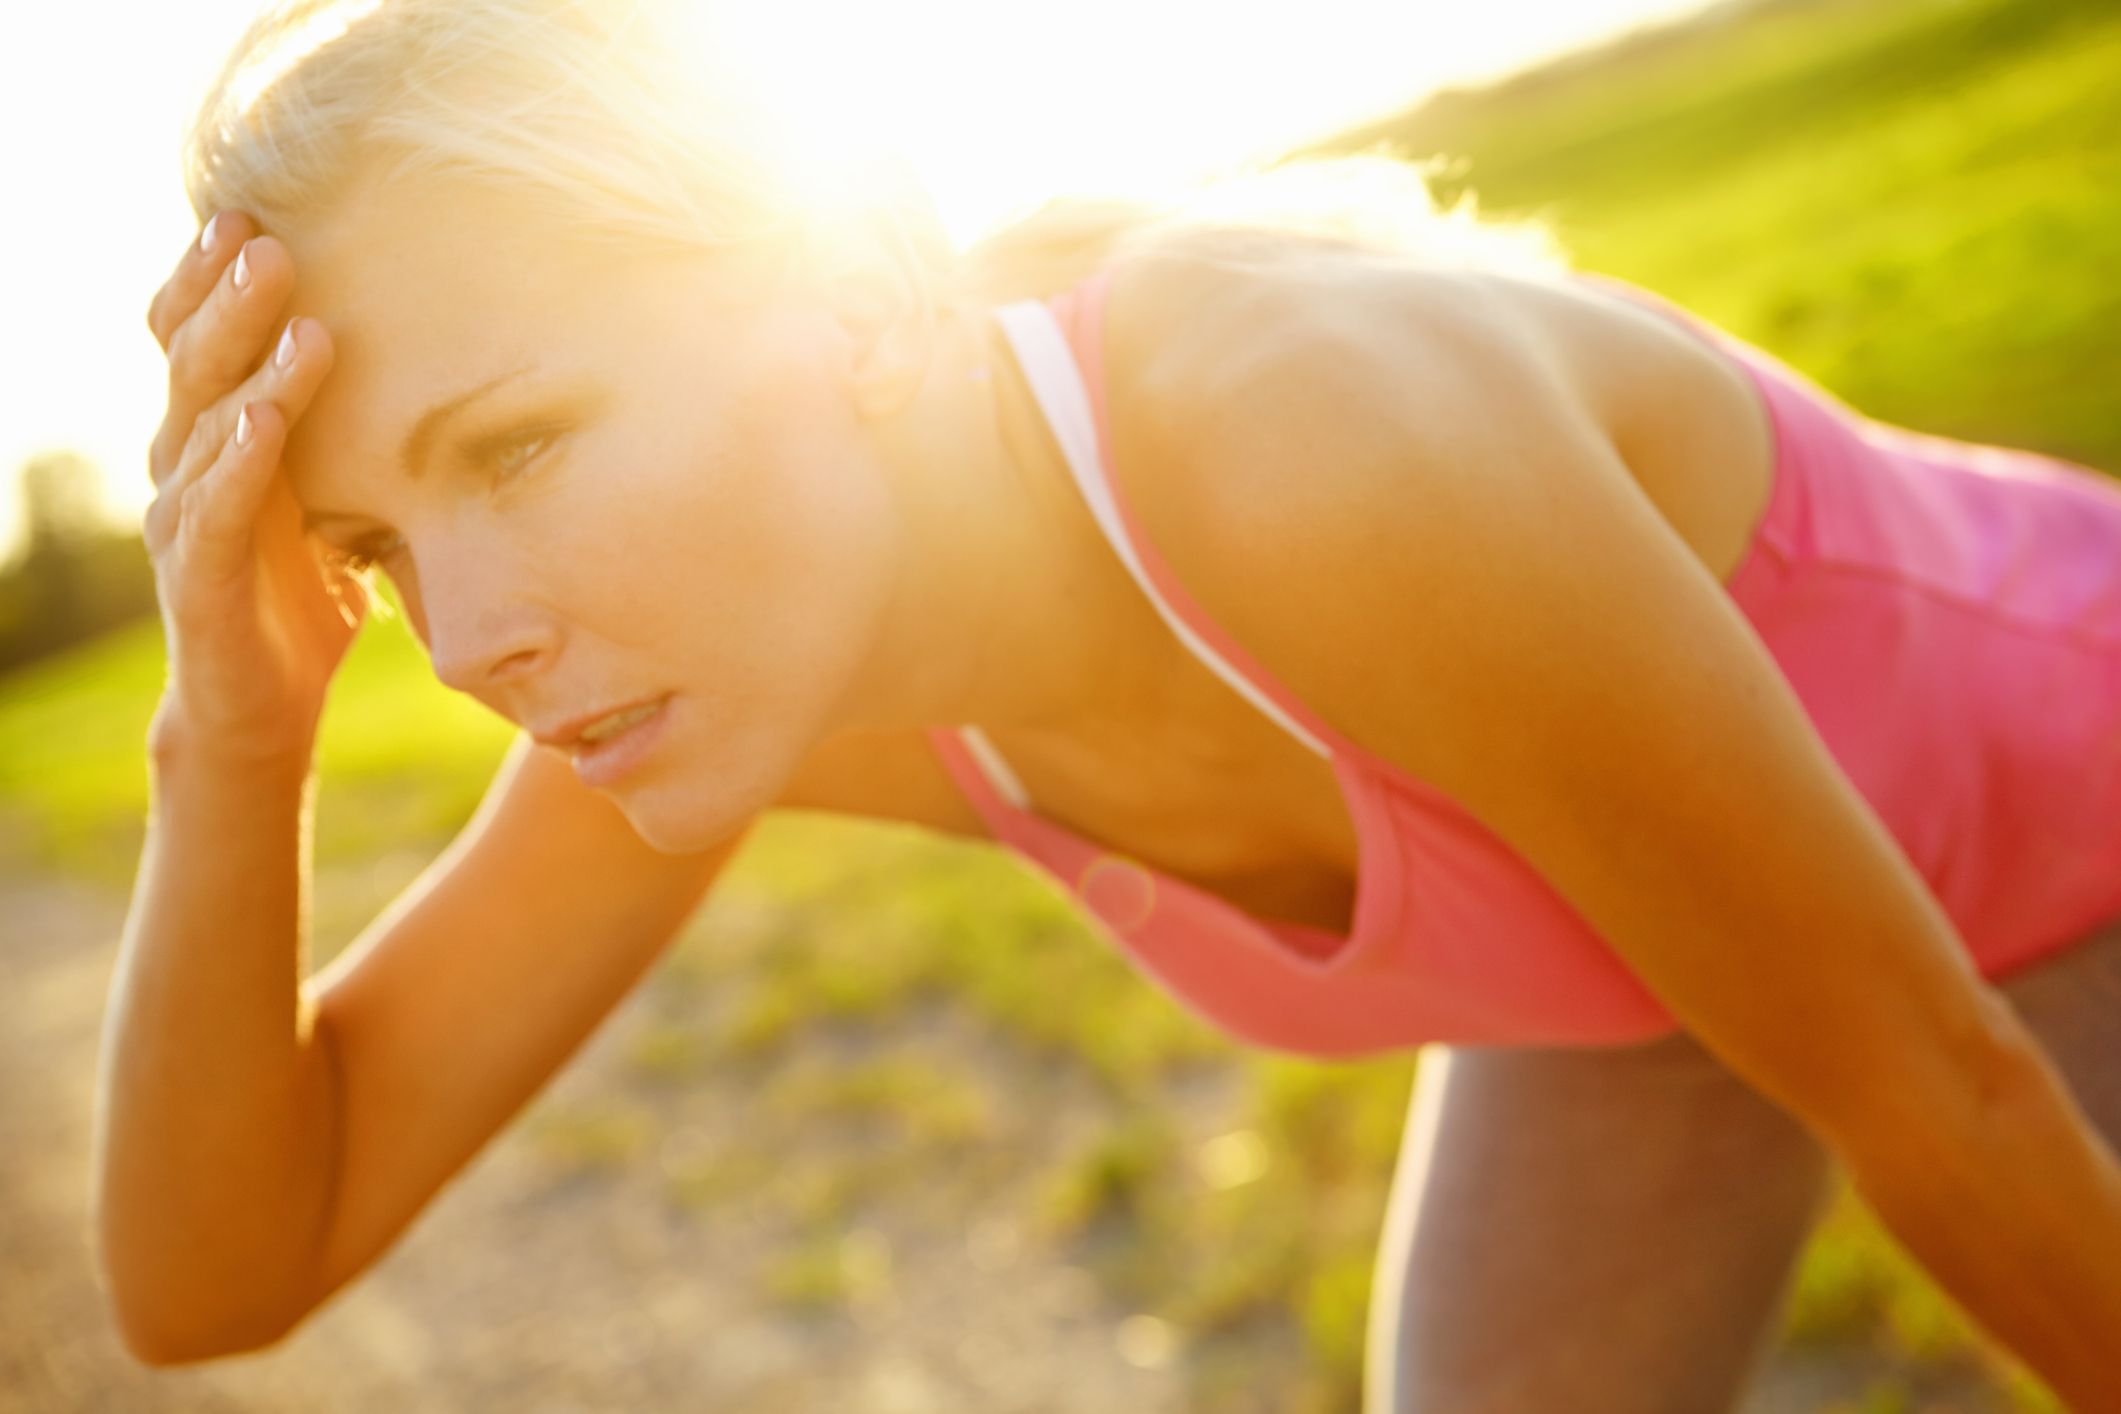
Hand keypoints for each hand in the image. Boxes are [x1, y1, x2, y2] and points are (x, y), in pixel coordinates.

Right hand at [141, 211, 354, 765]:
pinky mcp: (197, 581)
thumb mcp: (337, 500)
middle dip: (230, 302)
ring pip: (206, 429)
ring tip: (298, 324)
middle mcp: (183, 467)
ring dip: (252, 374)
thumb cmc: (305, 596)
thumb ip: (352, 437)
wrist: (262, 707)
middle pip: (195, 365)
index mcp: (215, 438)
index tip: (250, 216)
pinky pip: (210, 514)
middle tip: (267, 241)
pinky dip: (237, 467)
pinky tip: (263, 426)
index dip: (210, 281)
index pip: (197, 341)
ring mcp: (182, 522)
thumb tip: (439, 372)